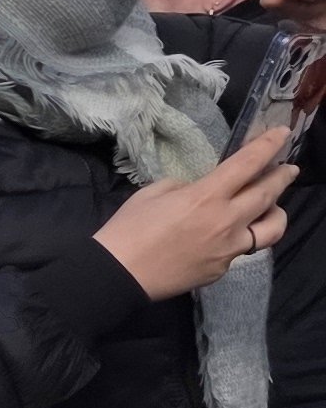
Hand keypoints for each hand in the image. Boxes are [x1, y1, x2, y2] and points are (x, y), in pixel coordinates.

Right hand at [98, 128, 295, 299]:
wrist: (118, 274)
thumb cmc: (128, 229)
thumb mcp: (152, 193)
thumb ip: (184, 188)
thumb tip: (199, 192)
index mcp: (206, 197)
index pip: (248, 164)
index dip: (268, 145)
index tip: (282, 133)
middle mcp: (226, 221)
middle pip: (268, 194)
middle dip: (282, 177)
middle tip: (289, 169)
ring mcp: (228, 248)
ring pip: (271, 228)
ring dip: (276, 212)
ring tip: (271, 207)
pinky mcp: (222, 269)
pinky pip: (240, 249)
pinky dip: (239, 237)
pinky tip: (225, 236)